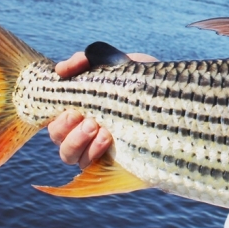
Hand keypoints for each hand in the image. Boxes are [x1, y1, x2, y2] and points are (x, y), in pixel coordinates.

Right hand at [49, 51, 156, 167]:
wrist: (176, 99)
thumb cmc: (142, 80)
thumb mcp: (117, 63)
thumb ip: (89, 60)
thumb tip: (65, 67)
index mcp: (79, 107)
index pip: (52, 113)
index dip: (52, 110)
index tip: (70, 101)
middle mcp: (82, 130)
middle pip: (57, 137)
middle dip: (66, 129)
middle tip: (88, 119)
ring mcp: (95, 148)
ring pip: (69, 156)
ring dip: (78, 143)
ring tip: (100, 129)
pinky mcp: (111, 164)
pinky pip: (91, 166)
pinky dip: (95, 153)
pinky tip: (109, 140)